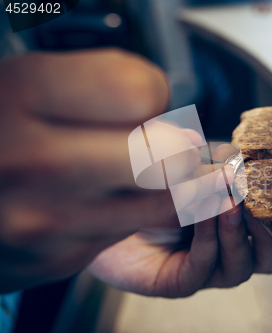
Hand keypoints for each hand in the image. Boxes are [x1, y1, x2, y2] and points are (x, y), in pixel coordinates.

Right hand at [0, 48, 203, 291]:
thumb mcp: (31, 79)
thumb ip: (107, 84)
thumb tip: (179, 125)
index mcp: (22, 95)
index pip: (143, 93)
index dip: (153, 93)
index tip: (141, 101)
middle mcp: (32, 162)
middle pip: (164, 157)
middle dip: (175, 146)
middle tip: (161, 140)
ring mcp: (45, 220)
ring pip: (160, 201)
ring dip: (161, 183)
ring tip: (133, 168)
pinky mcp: (57, 259)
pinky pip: (128, 229)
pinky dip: (129, 211)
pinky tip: (102, 197)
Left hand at [88, 146, 271, 297]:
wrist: (101, 203)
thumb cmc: (147, 183)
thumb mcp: (185, 164)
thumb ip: (213, 161)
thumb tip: (238, 157)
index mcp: (234, 223)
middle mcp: (223, 249)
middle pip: (267, 258)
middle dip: (268, 233)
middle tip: (259, 205)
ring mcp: (203, 268)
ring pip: (238, 268)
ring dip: (235, 234)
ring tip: (229, 205)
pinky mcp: (176, 282)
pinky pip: (200, 270)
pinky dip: (207, 240)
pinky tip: (202, 214)